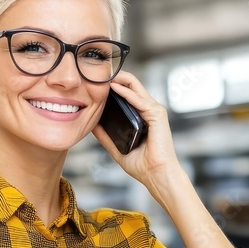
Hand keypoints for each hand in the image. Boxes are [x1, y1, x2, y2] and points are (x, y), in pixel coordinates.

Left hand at [91, 71, 182, 189]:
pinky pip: (140, 100)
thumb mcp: (117, 148)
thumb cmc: (142, 165)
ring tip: (104, 74)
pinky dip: (127, 92)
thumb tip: (91, 125)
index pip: (127, 94)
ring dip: (120, 79)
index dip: (113, 86)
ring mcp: (154, 111)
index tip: (96, 82)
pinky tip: (114, 88)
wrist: (156, 175)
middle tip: (98, 72)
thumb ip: (105, 136)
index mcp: (141, 116)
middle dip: (115, 76)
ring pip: (136, 86)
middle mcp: (148, 110)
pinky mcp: (157, 115)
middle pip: (132, 85)